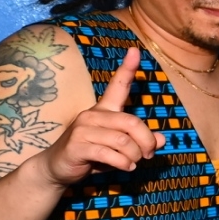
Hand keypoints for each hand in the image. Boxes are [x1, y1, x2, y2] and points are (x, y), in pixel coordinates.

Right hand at [33, 47, 162, 186]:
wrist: (56, 168)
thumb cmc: (91, 155)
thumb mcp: (119, 148)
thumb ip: (139, 142)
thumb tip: (161, 139)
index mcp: (104, 110)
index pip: (118, 85)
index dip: (127, 69)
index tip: (135, 50)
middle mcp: (93, 114)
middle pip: (131, 123)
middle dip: (146, 142)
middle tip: (148, 155)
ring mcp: (83, 129)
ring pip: (122, 140)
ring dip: (134, 156)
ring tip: (133, 163)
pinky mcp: (76, 145)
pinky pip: (108, 153)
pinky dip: (122, 163)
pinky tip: (125, 167)